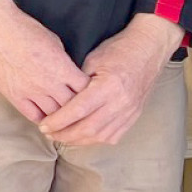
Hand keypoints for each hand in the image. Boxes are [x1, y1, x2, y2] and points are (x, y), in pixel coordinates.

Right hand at [0, 0, 88, 122]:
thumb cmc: (24, 29)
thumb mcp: (54, 41)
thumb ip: (63, 62)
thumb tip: (69, 72)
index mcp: (62, 68)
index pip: (86, 91)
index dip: (90, 94)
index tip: (90, 95)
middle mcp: (49, 83)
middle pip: (73, 107)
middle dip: (78, 109)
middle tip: (81, 112)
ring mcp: (31, 91)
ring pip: (54, 115)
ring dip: (61, 117)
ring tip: (65, 118)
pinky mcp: (14, 95)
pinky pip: (33, 115)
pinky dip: (42, 119)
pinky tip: (46, 118)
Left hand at [39, 12, 178, 146]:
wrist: (148, 51)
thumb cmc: (117, 51)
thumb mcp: (92, 60)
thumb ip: (77, 82)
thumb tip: (58, 99)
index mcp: (108, 86)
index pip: (78, 110)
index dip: (59, 121)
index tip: (43, 125)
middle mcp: (121, 103)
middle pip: (89, 128)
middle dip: (65, 134)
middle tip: (48, 133)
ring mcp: (130, 112)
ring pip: (101, 136)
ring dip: (78, 140)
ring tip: (61, 137)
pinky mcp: (134, 116)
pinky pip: (114, 136)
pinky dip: (95, 140)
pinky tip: (81, 137)